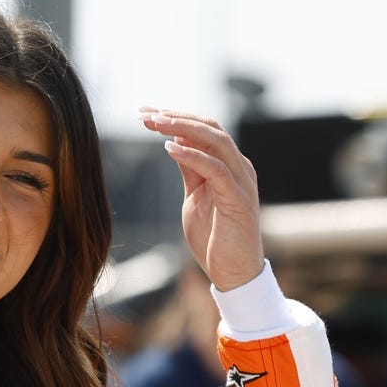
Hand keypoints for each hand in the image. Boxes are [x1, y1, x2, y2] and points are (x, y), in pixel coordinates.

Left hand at [140, 108, 263, 290]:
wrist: (234, 273)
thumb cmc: (214, 236)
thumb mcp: (195, 196)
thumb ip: (190, 170)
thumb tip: (174, 143)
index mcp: (228, 165)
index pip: (203, 130)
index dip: (175, 118)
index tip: (145, 113)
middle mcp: (238, 167)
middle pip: (210, 128)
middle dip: (176, 117)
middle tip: (145, 113)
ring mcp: (241, 182)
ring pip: (216, 141)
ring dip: (183, 129)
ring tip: (156, 123)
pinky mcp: (238, 199)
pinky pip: (216, 169)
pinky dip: (193, 156)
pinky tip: (170, 149)